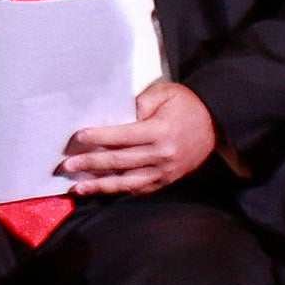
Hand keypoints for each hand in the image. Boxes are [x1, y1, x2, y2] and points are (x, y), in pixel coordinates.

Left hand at [58, 80, 219, 198]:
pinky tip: (101, 190)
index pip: (123, 136)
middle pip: (120, 161)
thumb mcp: (165, 94)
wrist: (217, 125)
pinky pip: (139, 189)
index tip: (77, 138)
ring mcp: (164, 172)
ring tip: (78, 188)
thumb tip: (113, 116)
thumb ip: (138, 104)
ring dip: (100, 185)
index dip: (99, 137)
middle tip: (67, 165)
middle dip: (91, 163)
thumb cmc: (188, 105)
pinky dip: (119, 191)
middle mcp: (162, 155)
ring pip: (127, 182)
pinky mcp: (166, 181)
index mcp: (160, 132)